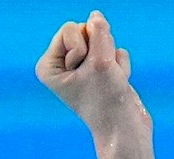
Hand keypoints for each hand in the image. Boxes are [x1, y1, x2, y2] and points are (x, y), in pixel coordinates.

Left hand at [37, 11, 145, 134]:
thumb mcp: (100, 60)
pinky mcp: (100, 70)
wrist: (125, 128)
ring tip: (109, 81)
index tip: (85, 75)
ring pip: (103, 39)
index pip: (70, 28)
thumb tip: (95, 15)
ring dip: (112, 58)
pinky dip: (120, 66)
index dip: (84, 49)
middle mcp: (61, 65)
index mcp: (48, 66)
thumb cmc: (107, 99)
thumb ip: (98, 32)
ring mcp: (82, 67)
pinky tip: (117, 84)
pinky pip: (115, 50)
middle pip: (86, 30)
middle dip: (99, 50)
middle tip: (100, 77)